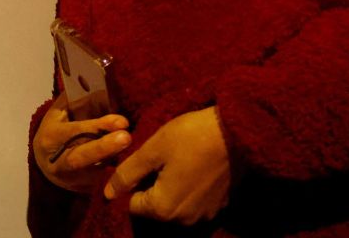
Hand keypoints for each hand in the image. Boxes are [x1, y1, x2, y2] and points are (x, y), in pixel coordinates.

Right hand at [34, 95, 131, 192]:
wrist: (46, 165)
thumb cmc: (57, 130)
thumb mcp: (58, 114)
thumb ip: (73, 99)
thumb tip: (94, 76)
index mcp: (51, 137)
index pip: (75, 131)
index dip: (98, 126)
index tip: (122, 122)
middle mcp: (59, 161)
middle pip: (81, 156)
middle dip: (104, 148)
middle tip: (127, 137)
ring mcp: (72, 179)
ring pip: (94, 173)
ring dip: (116, 163)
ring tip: (136, 154)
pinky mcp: (85, 190)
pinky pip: (104, 182)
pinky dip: (119, 174)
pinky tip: (135, 167)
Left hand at [103, 107, 232, 224]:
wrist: (240, 129)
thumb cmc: (191, 136)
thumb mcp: (153, 149)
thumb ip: (127, 173)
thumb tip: (108, 193)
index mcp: (163, 208)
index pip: (134, 203)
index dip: (136, 180)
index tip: (148, 159)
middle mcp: (183, 220)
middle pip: (156, 206)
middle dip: (155, 184)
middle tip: (165, 156)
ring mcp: (204, 215)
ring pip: (176, 204)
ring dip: (174, 187)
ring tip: (183, 160)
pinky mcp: (220, 206)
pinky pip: (196, 202)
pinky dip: (193, 188)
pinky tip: (199, 166)